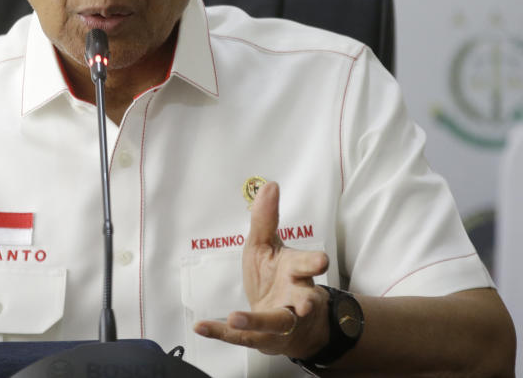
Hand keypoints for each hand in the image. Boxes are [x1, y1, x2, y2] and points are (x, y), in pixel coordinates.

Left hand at [194, 181, 329, 356]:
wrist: (284, 318)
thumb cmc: (276, 276)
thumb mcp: (267, 245)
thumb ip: (266, 219)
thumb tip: (270, 184)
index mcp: (297, 271)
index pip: (308, 264)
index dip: (314, 262)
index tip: (321, 261)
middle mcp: (295, 298)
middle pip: (304, 300)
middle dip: (306, 302)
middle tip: (306, 304)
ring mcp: (281, 322)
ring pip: (275, 324)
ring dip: (256, 321)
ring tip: (236, 318)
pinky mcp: (262, 338)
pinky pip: (240, 337)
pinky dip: (219, 332)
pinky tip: (201, 326)